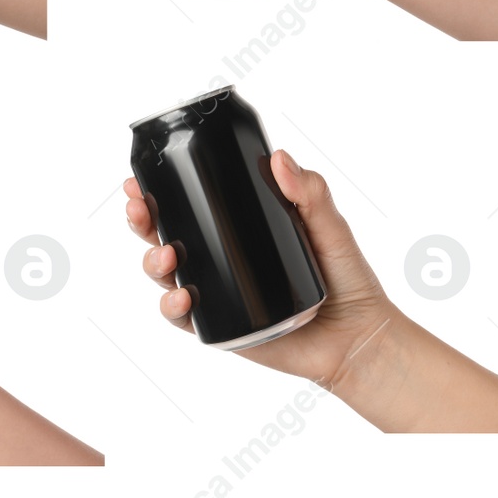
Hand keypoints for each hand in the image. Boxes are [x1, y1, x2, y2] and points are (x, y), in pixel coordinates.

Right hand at [124, 149, 396, 386]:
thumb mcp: (329, 227)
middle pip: (163, 236)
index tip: (137, 182)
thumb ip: (310, 192)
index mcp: (235, 231)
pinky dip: (172, 307)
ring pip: (165, 275)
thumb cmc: (348, 281)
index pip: (187, 206)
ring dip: (152, 262)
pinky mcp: (222, 328)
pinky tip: (181, 296)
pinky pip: (183, 318)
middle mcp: (219, 260)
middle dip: (141, 222)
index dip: (156, 194)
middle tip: (139, 210)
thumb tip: (280, 158)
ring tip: (167, 255)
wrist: (360, 338)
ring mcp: (217, 295)